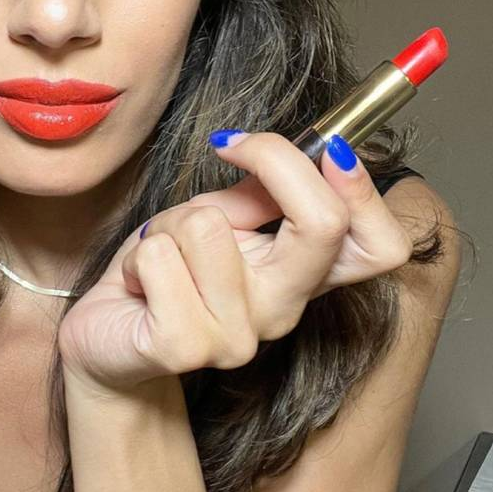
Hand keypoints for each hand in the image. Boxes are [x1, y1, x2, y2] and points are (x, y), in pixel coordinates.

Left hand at [57, 131, 413, 394]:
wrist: (111, 335)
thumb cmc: (166, 271)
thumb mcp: (217, 218)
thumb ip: (257, 195)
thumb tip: (295, 150)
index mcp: (301, 277)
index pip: (381, 245)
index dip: (361, 185)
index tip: (321, 145)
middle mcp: (283, 310)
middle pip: (324, 225)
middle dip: (275, 163)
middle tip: (231, 146)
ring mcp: (238, 337)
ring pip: (210, 227)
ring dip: (172, 219)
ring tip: (162, 245)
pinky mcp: (184, 346)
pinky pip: (160, 257)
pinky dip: (140, 253)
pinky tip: (138, 281)